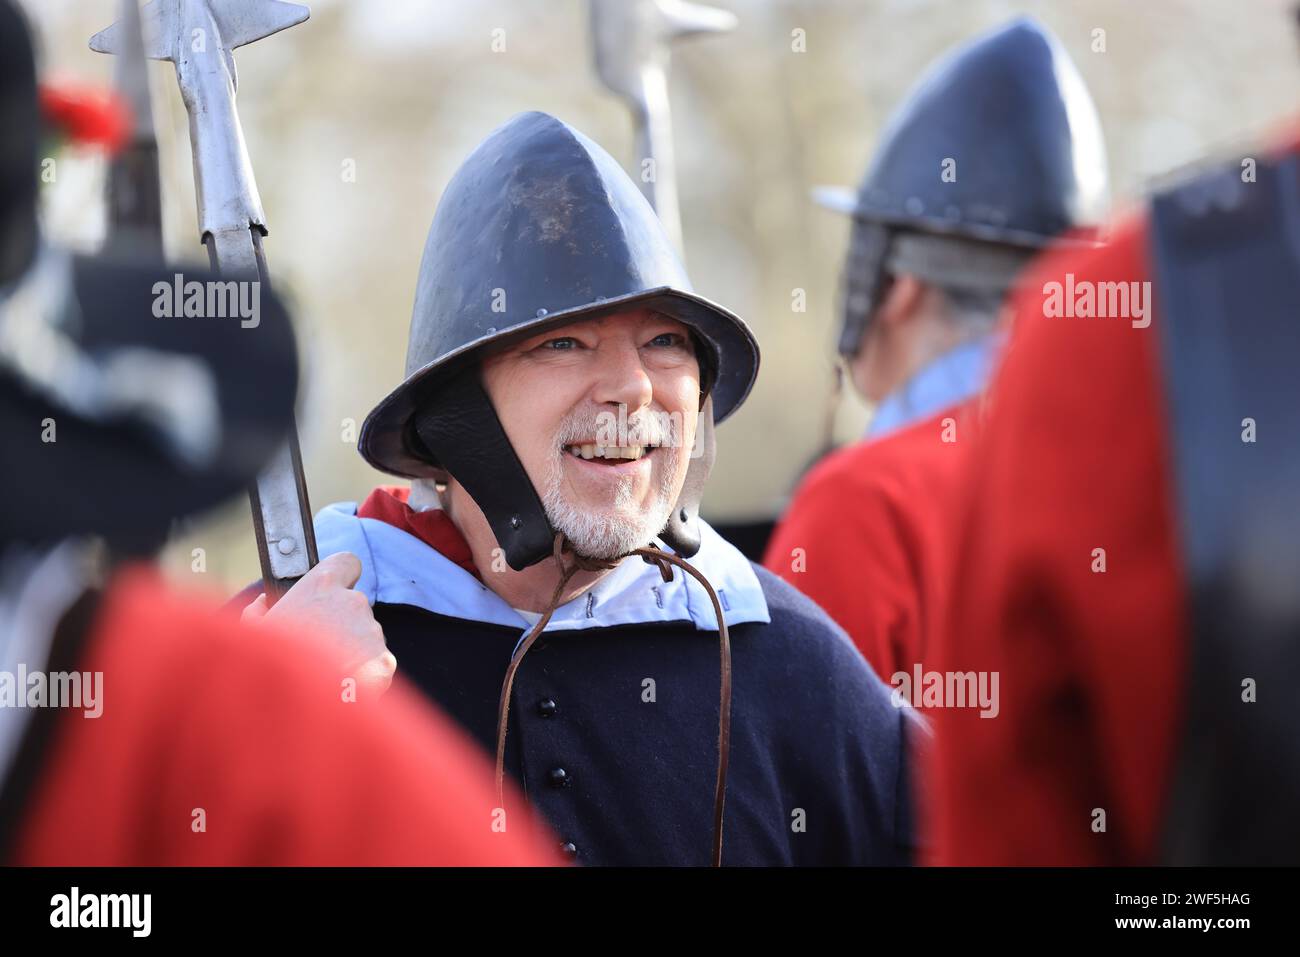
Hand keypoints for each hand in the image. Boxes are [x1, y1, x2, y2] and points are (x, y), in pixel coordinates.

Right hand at [241, 551, 397, 694]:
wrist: (291, 709)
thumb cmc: (267, 667)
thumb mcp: (252, 633)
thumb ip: (260, 611)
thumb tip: (264, 603)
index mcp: (321, 586)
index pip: (346, 562)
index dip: (342, 575)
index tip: (334, 589)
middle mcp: (353, 602)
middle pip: (354, 608)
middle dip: (340, 625)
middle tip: (317, 650)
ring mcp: (372, 632)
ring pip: (365, 638)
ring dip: (351, 652)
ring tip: (325, 675)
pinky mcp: (384, 662)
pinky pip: (375, 666)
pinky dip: (362, 678)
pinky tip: (340, 691)